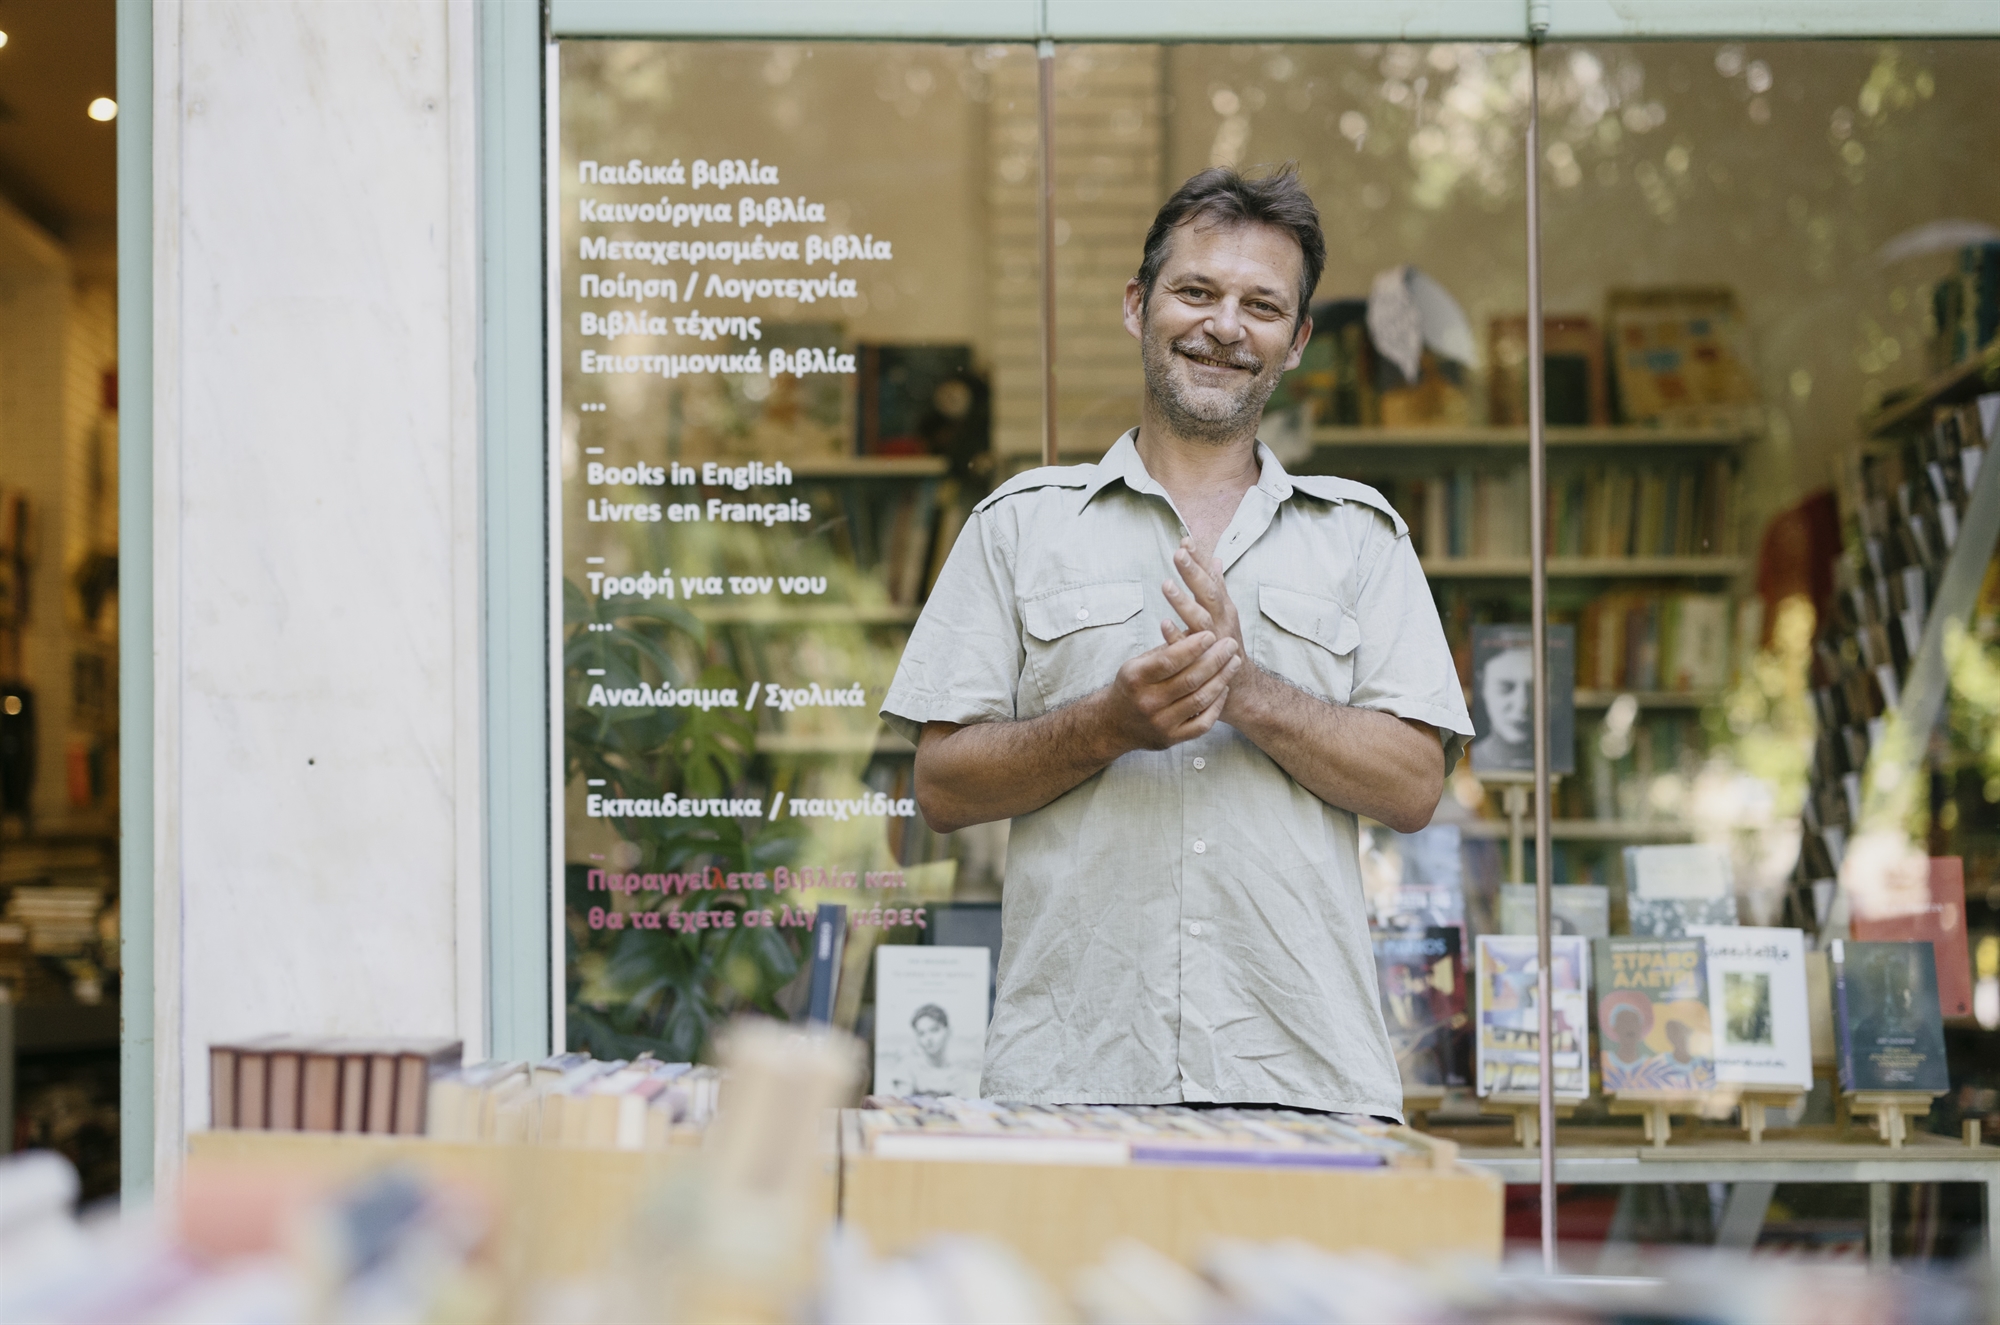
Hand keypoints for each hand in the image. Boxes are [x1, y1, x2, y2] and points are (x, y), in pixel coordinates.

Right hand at [1094, 627, 1241, 752]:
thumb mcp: (1138, 663)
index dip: (1193, 647)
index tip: (1211, 635)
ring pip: (1200, 700)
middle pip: (1190, 679)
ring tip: (1233, 662)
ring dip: (1221, 678)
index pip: (1169, 661)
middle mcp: (1147, 702)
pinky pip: (1202, 723)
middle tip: (1230, 644)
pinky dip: (1217, 704)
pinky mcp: (1171, 738)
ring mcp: (1160, 722)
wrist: (1114, 723)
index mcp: (1136, 678)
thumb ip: (1165, 650)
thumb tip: (1196, 630)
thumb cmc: (1132, 687)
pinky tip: (1223, 688)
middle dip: (1215, 659)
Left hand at [1162, 539, 1263, 722]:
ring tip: (1167, 585)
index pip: (1211, 578)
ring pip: (1200, 619)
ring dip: (1184, 602)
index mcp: (1223, 607)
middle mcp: (1222, 621)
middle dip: (1193, 573)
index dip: (1200, 560)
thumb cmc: (1225, 645)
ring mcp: (1214, 642)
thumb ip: (1217, 585)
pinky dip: (1177, 636)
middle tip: (1178, 553)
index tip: (1186, 540)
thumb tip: (1214, 558)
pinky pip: (1189, 649)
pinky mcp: (1205, 662)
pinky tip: (1164, 625)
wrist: (1240, 687)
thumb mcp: (1224, 612)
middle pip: (1208, 594)